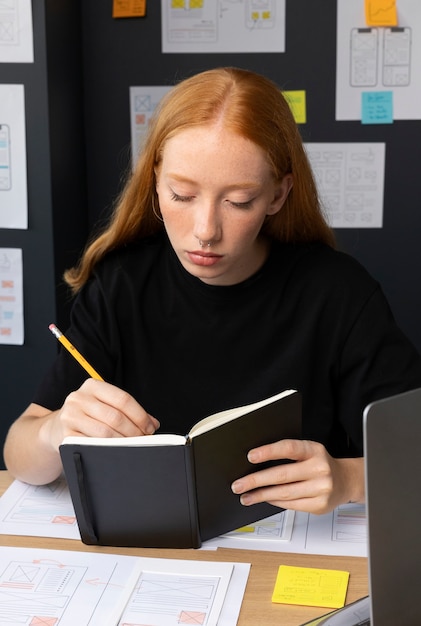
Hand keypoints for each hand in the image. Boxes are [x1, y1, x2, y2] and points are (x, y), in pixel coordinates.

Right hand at [45, 378, 159, 450]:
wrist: (54, 429)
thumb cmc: (86, 417)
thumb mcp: (103, 406)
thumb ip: (127, 411)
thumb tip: (153, 423)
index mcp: (92, 386)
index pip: (123, 399)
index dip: (140, 415)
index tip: (150, 427)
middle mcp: (78, 398)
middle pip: (115, 416)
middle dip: (134, 431)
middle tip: (144, 441)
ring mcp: (70, 416)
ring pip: (105, 432)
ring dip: (123, 442)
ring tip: (133, 447)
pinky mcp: (65, 436)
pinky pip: (92, 444)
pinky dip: (108, 450)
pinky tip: (116, 452)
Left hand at [231, 439, 364, 514]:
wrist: (346, 481)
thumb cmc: (321, 464)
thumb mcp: (309, 452)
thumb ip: (289, 455)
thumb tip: (257, 463)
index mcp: (314, 450)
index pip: (289, 448)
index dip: (268, 452)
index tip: (251, 456)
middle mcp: (319, 468)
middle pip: (282, 475)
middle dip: (256, 480)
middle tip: (239, 484)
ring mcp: (321, 489)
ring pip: (284, 493)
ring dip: (261, 495)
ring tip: (246, 496)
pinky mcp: (319, 505)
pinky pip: (291, 504)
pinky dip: (275, 502)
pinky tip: (265, 499)